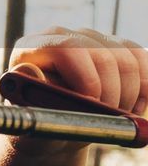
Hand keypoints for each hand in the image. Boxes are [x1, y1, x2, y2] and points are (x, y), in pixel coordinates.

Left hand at [9, 26, 147, 153]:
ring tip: (116, 117)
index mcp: (31, 48)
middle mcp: (60, 35)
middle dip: (111, 94)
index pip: (67, 49)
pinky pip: (141, 59)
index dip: (87, 79)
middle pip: (102, 55)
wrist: (55, 129)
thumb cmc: (39, 125)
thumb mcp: (31, 119)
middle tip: (106, 119)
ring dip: (129, 94)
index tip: (93, 106)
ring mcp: (89, 38)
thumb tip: (28, 71)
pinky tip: (132, 107)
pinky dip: (144, 87)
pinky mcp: (114, 46)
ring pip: (127, 59)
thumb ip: (30, 98)